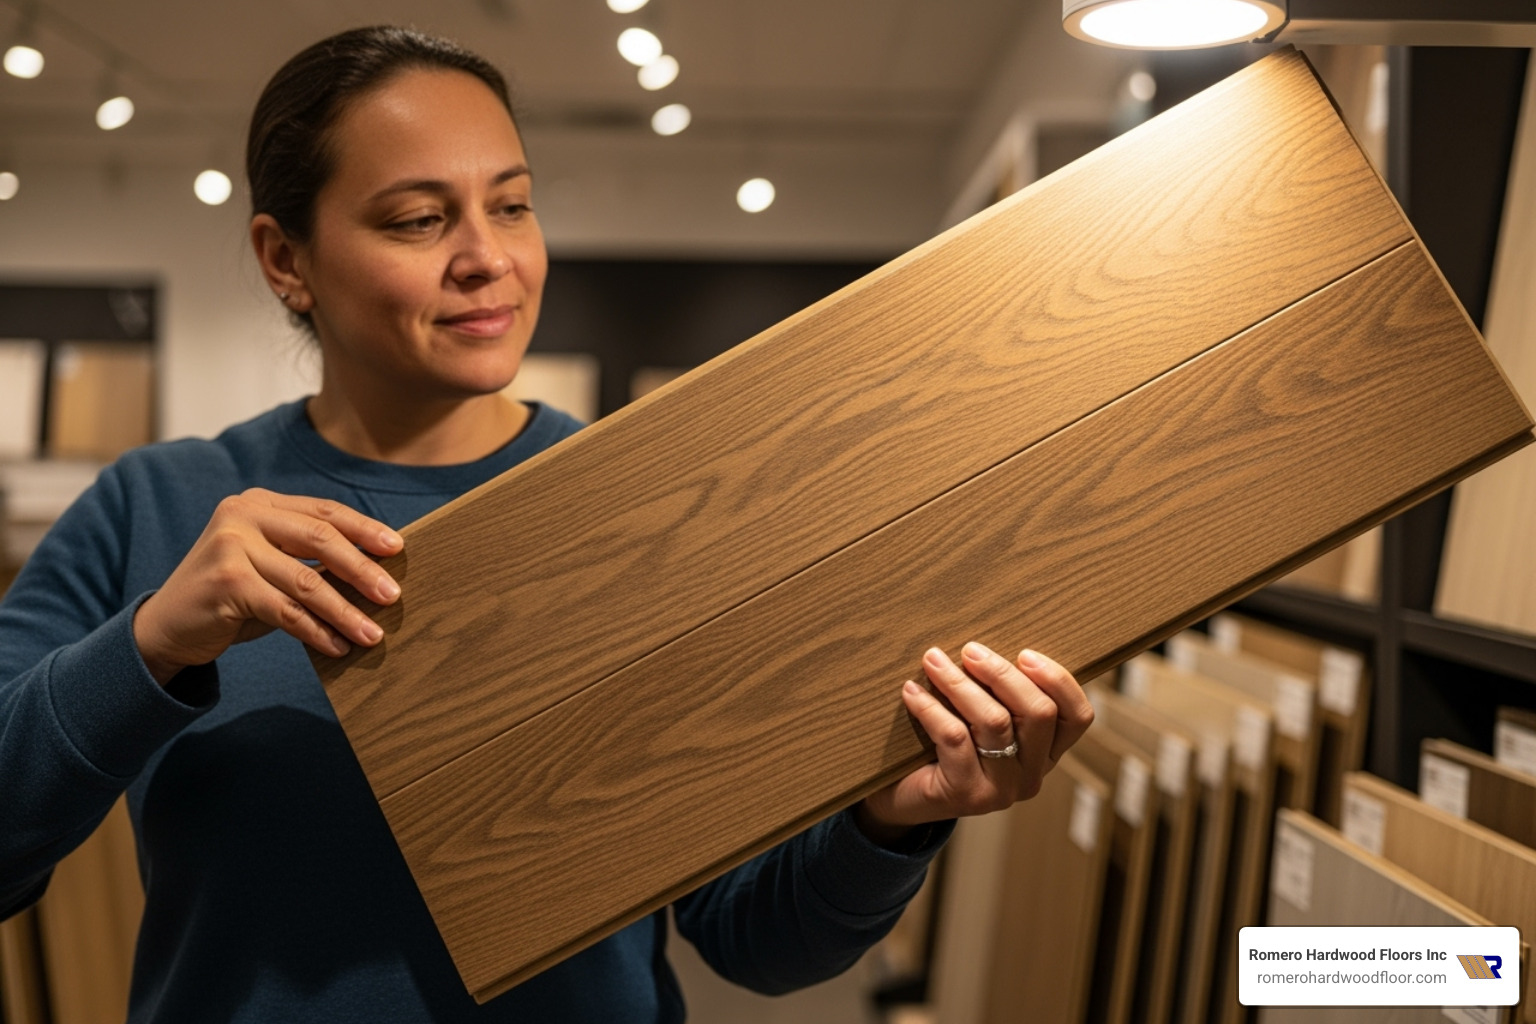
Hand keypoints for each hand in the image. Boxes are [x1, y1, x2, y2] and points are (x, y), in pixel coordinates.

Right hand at [132, 488, 402, 684]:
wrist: (167, 626)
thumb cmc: (233, 596)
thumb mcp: (270, 566)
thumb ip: (309, 558)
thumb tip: (378, 571)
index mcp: (259, 503)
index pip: (324, 511)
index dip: (364, 529)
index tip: (398, 548)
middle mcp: (242, 515)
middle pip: (321, 539)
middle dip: (363, 569)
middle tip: (393, 596)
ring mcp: (230, 546)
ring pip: (306, 581)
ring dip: (345, 612)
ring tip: (372, 635)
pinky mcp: (226, 583)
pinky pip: (286, 611)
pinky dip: (316, 631)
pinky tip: (337, 647)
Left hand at [856, 644, 1093, 840]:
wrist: (902, 797)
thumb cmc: (943, 745)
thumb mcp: (979, 717)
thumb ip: (998, 692)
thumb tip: (986, 643)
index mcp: (1046, 752)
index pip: (1077, 716)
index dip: (1059, 681)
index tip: (1025, 653)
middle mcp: (1033, 774)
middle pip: (1039, 713)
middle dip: (1003, 673)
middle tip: (970, 650)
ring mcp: (1003, 789)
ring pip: (995, 722)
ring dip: (960, 683)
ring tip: (932, 660)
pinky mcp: (967, 795)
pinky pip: (955, 738)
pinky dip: (931, 707)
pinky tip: (911, 691)